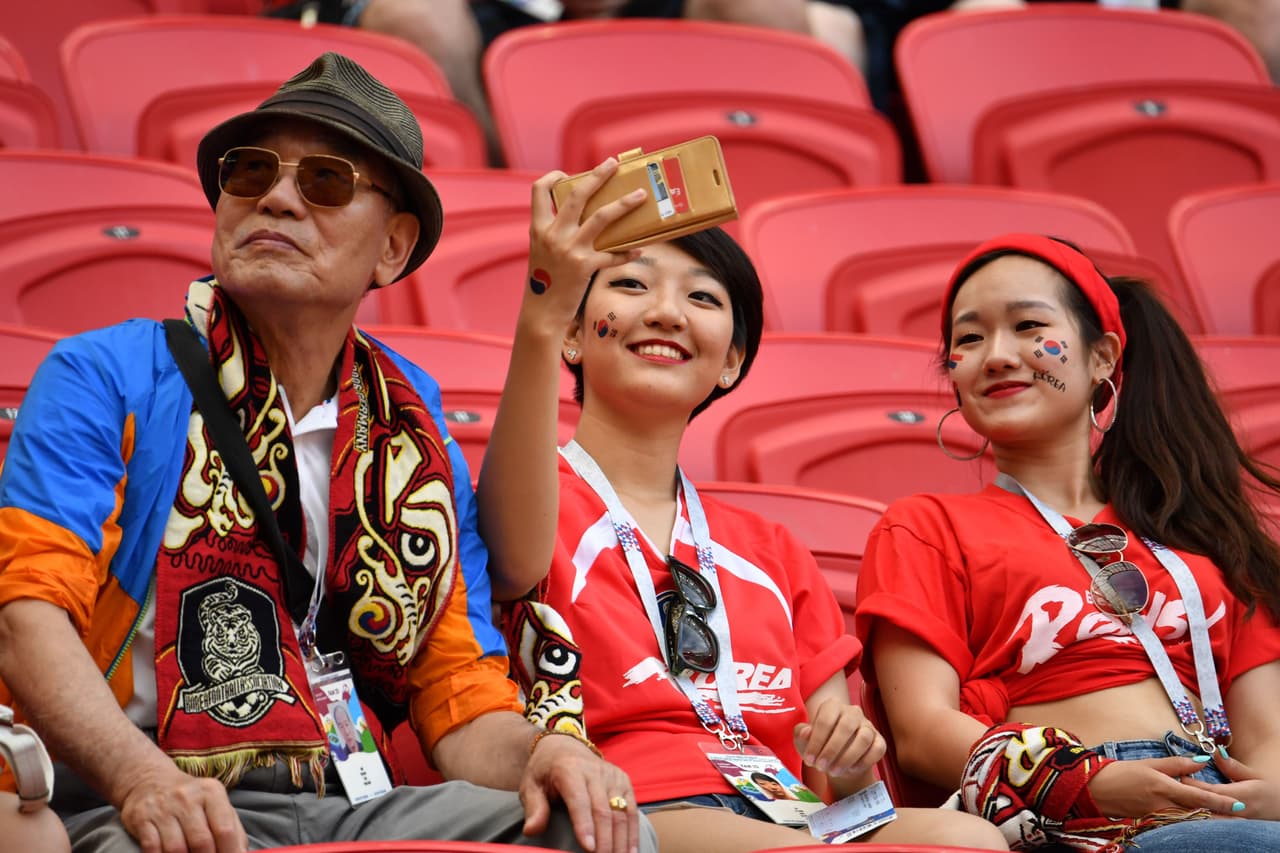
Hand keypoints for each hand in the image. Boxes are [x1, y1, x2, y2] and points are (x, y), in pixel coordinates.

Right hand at [116, 762, 245, 852]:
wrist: (150, 780)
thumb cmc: (191, 800)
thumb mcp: (215, 804)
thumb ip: (232, 828)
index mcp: (211, 792)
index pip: (225, 830)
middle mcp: (187, 797)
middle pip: (201, 842)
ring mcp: (163, 808)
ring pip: (176, 848)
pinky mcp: (141, 818)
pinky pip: (152, 848)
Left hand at [520, 732, 639, 852]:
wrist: (563, 747)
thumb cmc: (545, 771)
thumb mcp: (530, 785)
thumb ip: (533, 808)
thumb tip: (532, 830)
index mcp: (569, 769)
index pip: (579, 800)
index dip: (585, 825)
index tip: (589, 849)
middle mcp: (594, 770)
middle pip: (604, 810)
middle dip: (605, 840)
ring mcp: (611, 775)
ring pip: (621, 811)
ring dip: (622, 840)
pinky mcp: (623, 780)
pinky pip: (631, 809)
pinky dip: (633, 832)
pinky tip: (631, 851)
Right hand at [524, 161, 645, 334]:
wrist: (541, 312)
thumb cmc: (545, 281)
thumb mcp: (542, 251)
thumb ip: (556, 232)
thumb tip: (583, 216)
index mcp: (538, 228)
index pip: (539, 190)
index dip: (553, 177)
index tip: (566, 173)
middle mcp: (553, 234)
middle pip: (577, 195)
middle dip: (598, 176)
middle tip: (614, 163)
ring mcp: (569, 250)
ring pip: (601, 217)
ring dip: (623, 204)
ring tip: (640, 194)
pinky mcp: (585, 267)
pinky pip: (612, 254)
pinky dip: (627, 252)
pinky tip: (639, 249)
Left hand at [793, 697, 884, 781]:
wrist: (838, 761)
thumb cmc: (819, 746)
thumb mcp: (804, 741)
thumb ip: (801, 734)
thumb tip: (806, 732)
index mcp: (832, 706)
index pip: (825, 719)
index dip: (816, 741)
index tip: (809, 760)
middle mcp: (852, 712)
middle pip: (846, 727)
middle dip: (831, 750)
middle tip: (821, 767)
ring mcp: (868, 725)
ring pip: (863, 738)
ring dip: (847, 757)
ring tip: (834, 771)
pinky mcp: (879, 740)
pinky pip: (877, 749)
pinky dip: (864, 762)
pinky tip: (851, 770)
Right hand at [1087, 755, 1243, 818]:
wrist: (1094, 790)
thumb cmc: (1120, 773)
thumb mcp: (1149, 764)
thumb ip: (1176, 764)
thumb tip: (1201, 762)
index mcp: (1163, 787)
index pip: (1198, 797)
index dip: (1220, 802)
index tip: (1238, 805)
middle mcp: (1162, 805)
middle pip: (1196, 813)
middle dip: (1214, 813)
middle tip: (1232, 811)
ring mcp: (1156, 816)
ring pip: (1187, 819)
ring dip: (1201, 816)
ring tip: (1214, 813)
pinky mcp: (1150, 823)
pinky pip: (1174, 822)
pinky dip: (1184, 818)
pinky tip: (1189, 814)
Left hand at [1182, 747, 1278, 819]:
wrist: (1278, 806)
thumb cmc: (1263, 787)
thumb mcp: (1251, 774)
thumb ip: (1232, 766)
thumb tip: (1217, 752)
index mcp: (1244, 797)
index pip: (1214, 793)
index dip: (1196, 786)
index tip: (1181, 776)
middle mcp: (1240, 813)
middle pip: (1210, 810)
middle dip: (1190, 802)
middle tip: (1173, 791)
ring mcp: (1237, 825)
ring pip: (1211, 822)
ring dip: (1194, 814)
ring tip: (1175, 804)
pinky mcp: (1233, 830)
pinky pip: (1215, 827)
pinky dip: (1202, 822)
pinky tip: (1187, 816)